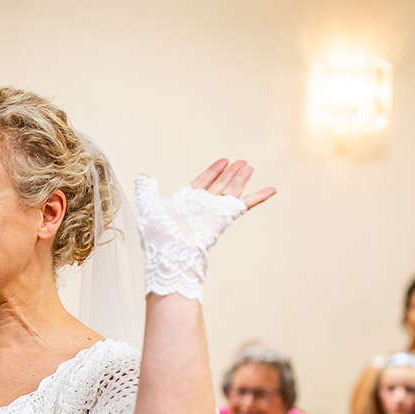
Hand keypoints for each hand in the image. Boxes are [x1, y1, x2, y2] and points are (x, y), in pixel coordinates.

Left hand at [135, 159, 273, 301]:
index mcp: (186, 203)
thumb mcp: (147, 205)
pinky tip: (272, 189)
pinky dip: (259, 196)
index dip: (212, 171)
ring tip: (249, 166)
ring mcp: (215, 211)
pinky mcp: (226, 216)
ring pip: (231, 190)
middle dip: (230, 173)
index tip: (223, 161)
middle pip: (220, 185)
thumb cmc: (157, 235)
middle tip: (242, 162)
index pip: (202, 182)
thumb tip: (142, 176)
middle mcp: (202, 207)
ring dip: (241, 178)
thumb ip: (146, 189)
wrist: (169, 252)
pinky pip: (245, 203)